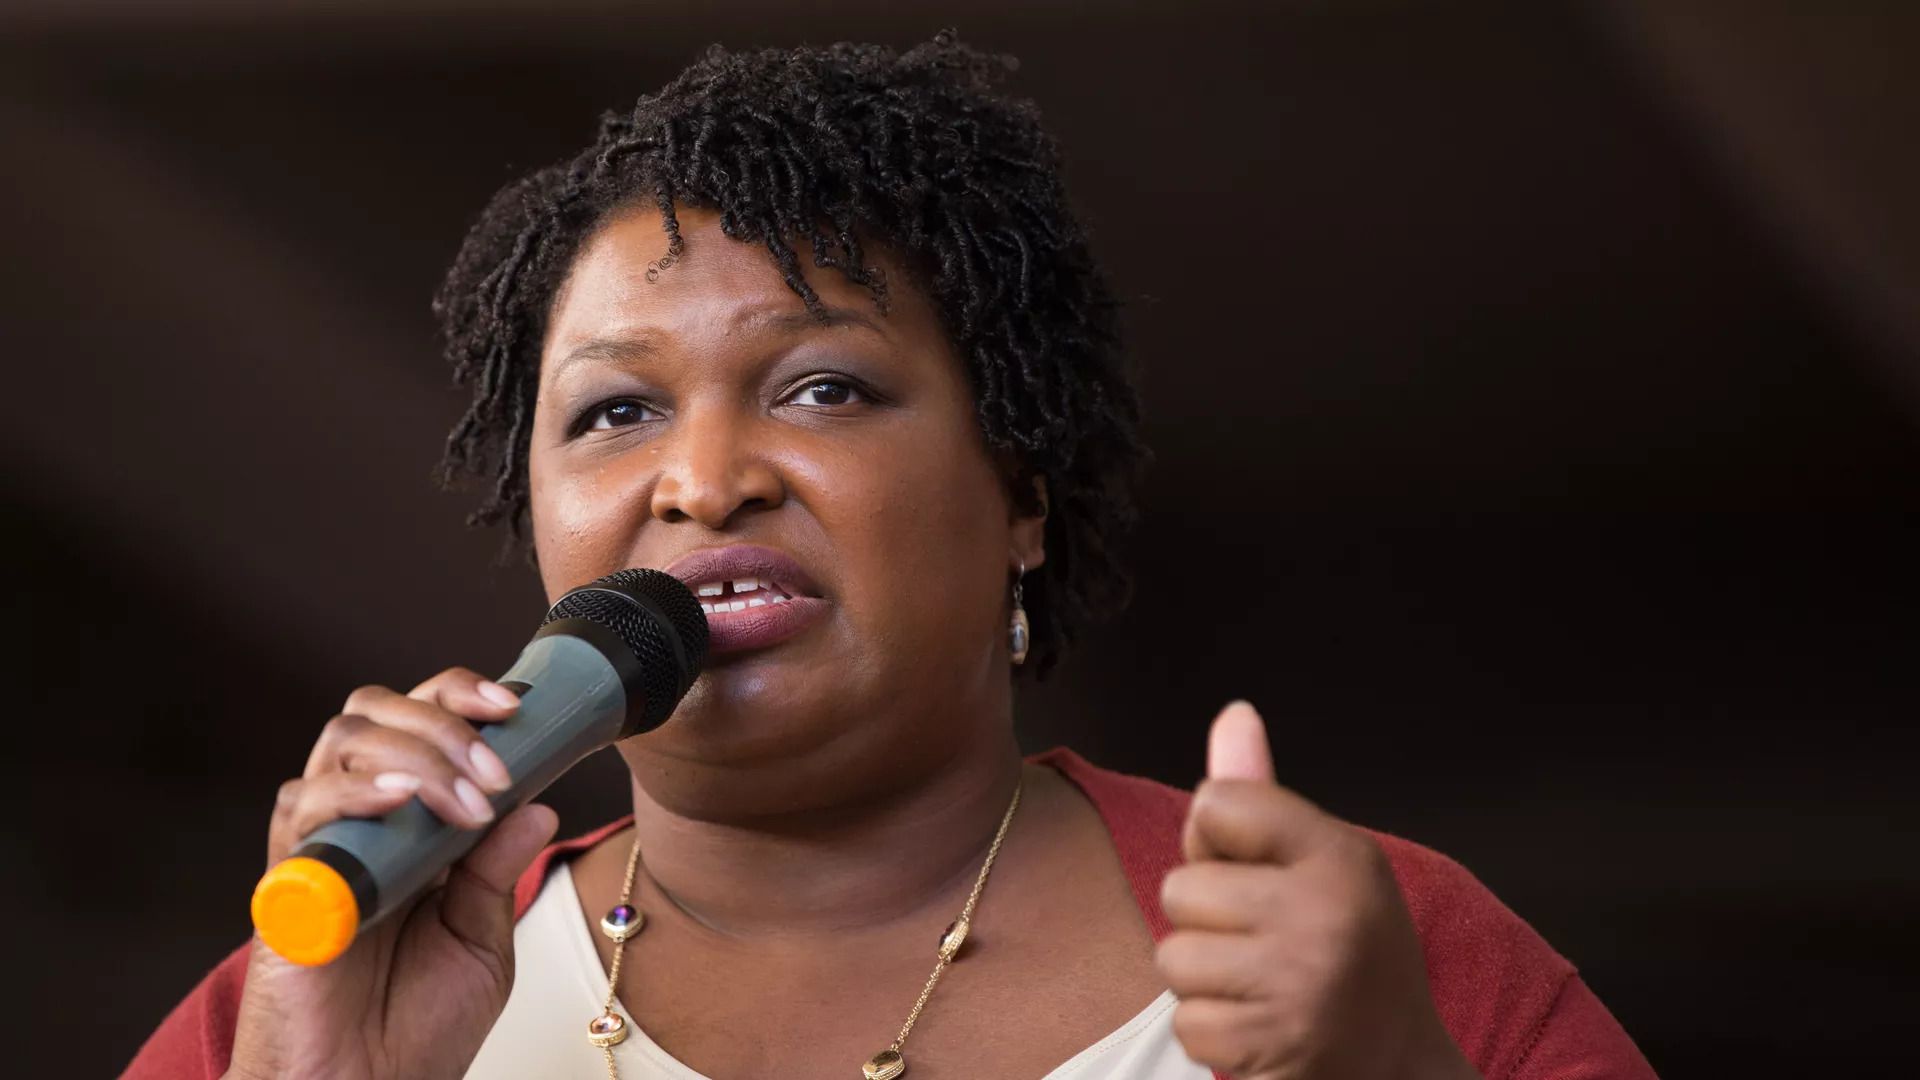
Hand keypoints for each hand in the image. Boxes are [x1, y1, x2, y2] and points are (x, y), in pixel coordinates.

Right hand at [225, 668, 559, 1079]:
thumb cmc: (418, 1028)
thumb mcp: (483, 941)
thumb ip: (499, 871)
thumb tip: (539, 804)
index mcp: (410, 822)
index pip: (421, 721)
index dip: (462, 698)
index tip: (517, 708)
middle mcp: (360, 819)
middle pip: (377, 712)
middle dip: (444, 722)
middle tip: (495, 771)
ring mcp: (321, 843)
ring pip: (343, 742)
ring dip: (417, 755)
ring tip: (465, 805)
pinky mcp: (286, 881)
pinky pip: (303, 807)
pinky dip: (357, 792)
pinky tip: (402, 801)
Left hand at [1157, 702, 1478, 1079]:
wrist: (1402, 1068)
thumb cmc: (1352, 955)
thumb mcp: (1325, 864)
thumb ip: (1263, 799)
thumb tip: (1232, 714)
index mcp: (1340, 852)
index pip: (1216, 803)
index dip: (1216, 842)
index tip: (1256, 874)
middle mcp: (1326, 910)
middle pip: (1181, 888)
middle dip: (1207, 924)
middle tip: (1264, 946)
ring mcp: (1300, 981)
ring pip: (1174, 959)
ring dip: (1206, 984)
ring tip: (1262, 989)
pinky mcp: (1275, 1045)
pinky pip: (1187, 1023)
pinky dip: (1215, 1035)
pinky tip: (1263, 1029)